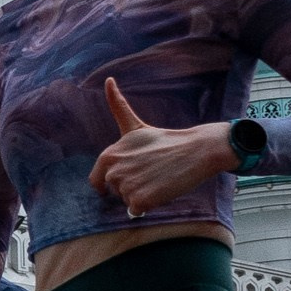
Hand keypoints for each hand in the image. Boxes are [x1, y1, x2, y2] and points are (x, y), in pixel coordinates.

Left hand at [88, 76, 235, 215]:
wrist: (194, 150)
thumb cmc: (165, 139)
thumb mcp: (134, 125)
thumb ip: (117, 106)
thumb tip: (107, 79)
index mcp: (108, 155)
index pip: (97, 181)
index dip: (113, 182)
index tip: (131, 175)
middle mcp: (112, 171)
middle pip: (116, 192)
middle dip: (133, 187)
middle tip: (151, 172)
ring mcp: (125, 186)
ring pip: (129, 202)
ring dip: (143, 195)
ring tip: (158, 178)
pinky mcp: (139, 201)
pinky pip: (138, 211)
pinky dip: (151, 205)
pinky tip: (162, 188)